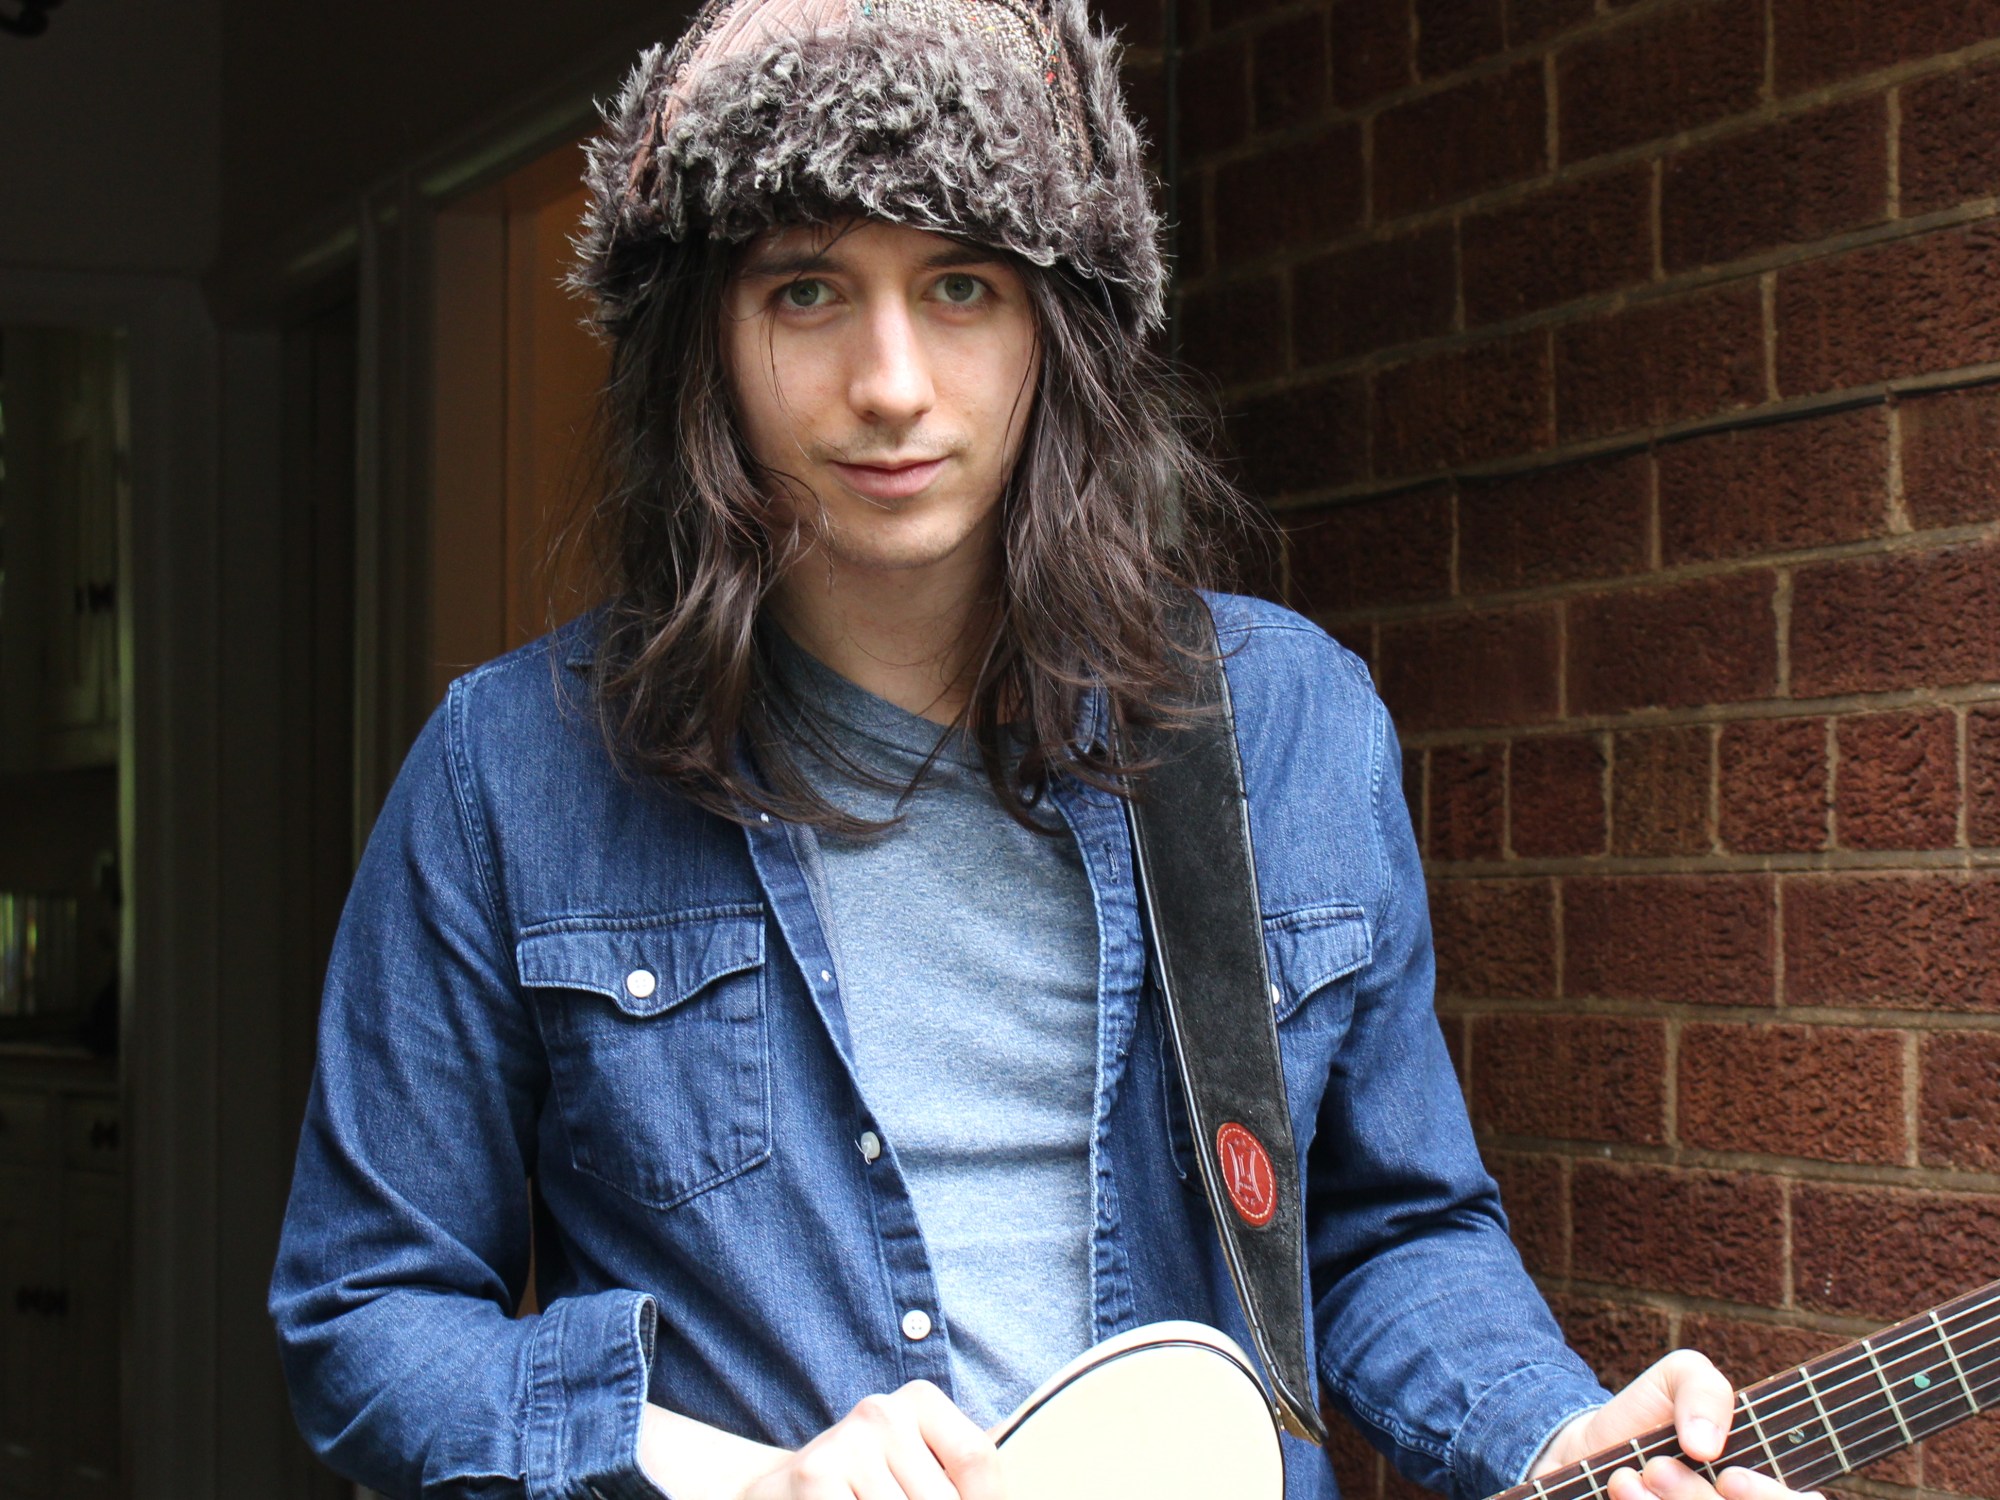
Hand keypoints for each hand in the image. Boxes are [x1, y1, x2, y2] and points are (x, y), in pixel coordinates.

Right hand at [737, 1380, 1007, 1499]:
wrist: (781, 1493)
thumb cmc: (866, 1487)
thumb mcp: (916, 1469)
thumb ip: (960, 1477)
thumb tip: (1007, 1494)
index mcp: (919, 1400)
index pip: (977, 1459)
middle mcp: (882, 1410)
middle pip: (944, 1499)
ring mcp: (846, 1441)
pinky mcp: (815, 1474)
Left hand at [1532, 1350, 1823, 1499]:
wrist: (1587, 1447)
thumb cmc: (1650, 1414)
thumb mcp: (1681, 1377)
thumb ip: (1707, 1391)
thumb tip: (1706, 1446)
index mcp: (1762, 1487)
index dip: (1771, 1499)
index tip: (1729, 1479)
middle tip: (1657, 1468)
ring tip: (1626, 1476)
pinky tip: (1621, 1488)